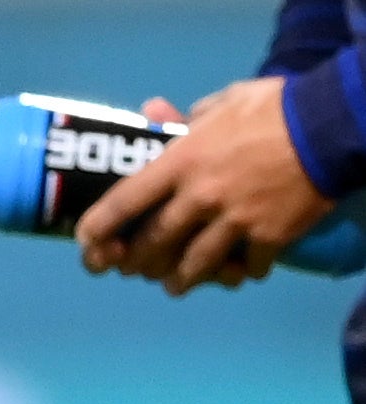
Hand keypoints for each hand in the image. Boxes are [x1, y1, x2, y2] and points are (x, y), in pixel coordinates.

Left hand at [77, 80, 330, 291]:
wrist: (333, 124)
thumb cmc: (276, 108)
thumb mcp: (225, 103)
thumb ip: (185, 119)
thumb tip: (154, 114)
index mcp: (181, 163)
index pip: (122, 203)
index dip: (97, 229)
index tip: (87, 244)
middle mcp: (199, 197)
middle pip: (150, 247)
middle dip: (136, 263)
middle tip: (134, 268)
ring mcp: (233, 221)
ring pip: (190, 269)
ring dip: (179, 281)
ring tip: (175, 284)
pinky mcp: (267, 238)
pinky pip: (244, 269)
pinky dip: (239, 273)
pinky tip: (238, 270)